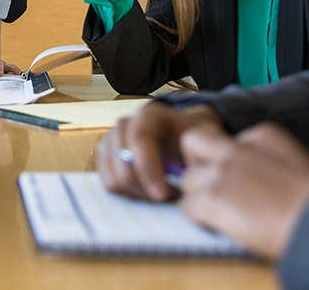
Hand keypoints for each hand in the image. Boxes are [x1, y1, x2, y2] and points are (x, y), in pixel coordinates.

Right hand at [96, 100, 223, 200]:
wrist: (181, 134)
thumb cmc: (192, 138)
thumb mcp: (203, 140)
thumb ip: (198, 154)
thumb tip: (191, 180)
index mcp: (151, 114)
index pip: (141, 139)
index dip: (149, 169)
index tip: (163, 195)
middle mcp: (127, 123)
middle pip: (124, 162)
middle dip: (146, 187)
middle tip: (170, 196)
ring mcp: (112, 137)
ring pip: (114, 176)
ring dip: (137, 192)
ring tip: (160, 193)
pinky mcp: (106, 154)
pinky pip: (108, 182)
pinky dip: (127, 193)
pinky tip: (147, 191)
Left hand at [178, 122, 308, 260]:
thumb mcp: (300, 166)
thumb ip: (274, 166)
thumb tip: (264, 187)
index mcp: (264, 134)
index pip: (231, 141)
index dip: (232, 164)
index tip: (245, 184)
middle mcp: (238, 146)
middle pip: (194, 141)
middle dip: (195, 162)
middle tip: (209, 186)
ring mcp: (223, 170)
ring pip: (188, 179)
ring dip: (199, 197)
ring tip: (222, 216)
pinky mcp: (213, 197)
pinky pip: (187, 207)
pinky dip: (198, 219)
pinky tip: (220, 228)